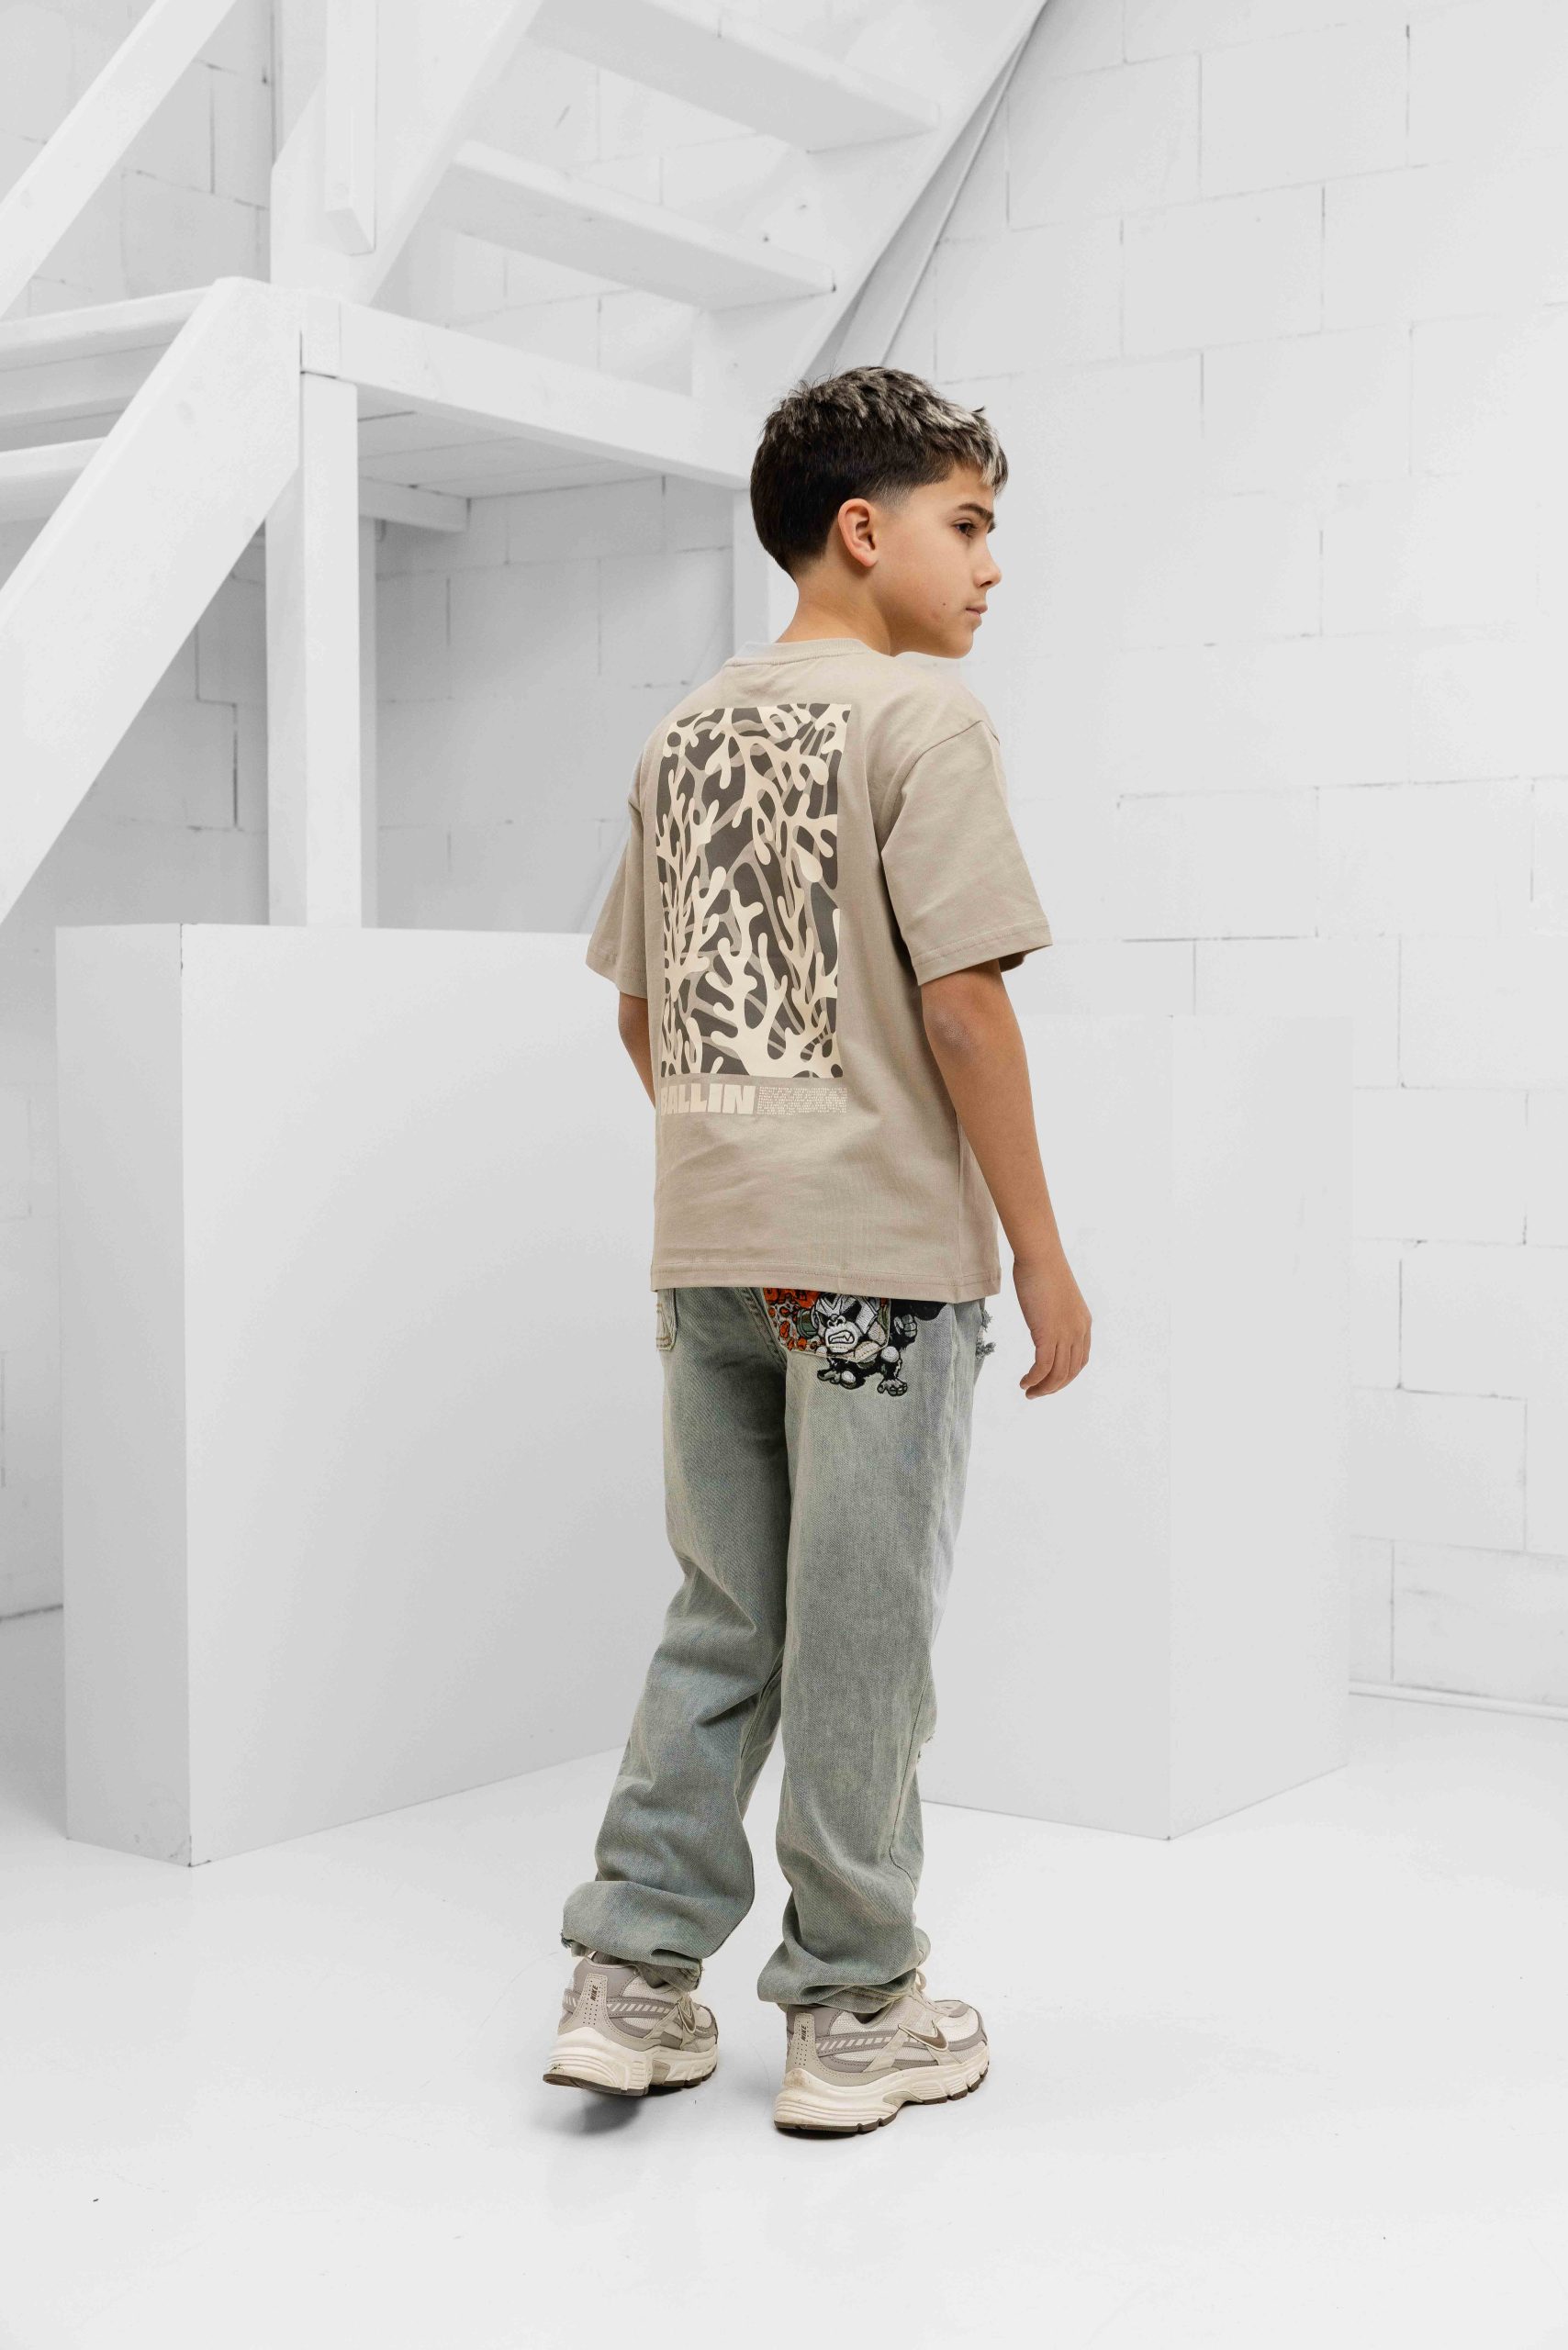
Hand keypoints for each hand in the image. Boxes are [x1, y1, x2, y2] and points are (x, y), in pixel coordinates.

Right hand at [1013, 1251, 1091, 1398]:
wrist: (1040, 1257)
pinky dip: (1034, 1379)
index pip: (1080, 1360)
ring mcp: (1065, 1333)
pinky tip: (1024, 1382)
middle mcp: (1079, 1331)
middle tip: (1036, 1393)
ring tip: (1028, 1392)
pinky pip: (1043, 1366)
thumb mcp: (1056, 1298)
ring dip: (1043, 1388)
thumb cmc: (1043, 1269)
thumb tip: (1044, 1319)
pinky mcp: (1048, 1333)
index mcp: (1084, 1323)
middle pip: (1071, 1372)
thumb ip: (1055, 1314)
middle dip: (1054, 1387)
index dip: (1065, 1376)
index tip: (1049, 1381)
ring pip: (1058, 1373)